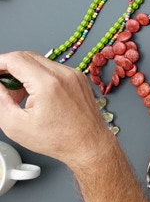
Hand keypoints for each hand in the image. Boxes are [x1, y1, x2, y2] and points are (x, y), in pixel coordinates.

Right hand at [0, 51, 111, 169]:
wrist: (88, 145)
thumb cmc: (58, 139)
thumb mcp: (15, 124)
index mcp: (48, 83)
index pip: (16, 59)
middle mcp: (64, 74)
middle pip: (27, 56)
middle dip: (9, 68)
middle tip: (2, 86)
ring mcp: (74, 74)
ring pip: (40, 62)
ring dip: (24, 74)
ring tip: (18, 97)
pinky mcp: (79, 78)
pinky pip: (53, 69)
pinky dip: (39, 77)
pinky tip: (35, 96)